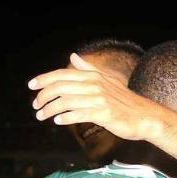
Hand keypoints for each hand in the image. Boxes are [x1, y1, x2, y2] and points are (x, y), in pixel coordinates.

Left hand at [28, 53, 165, 140]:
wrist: (145, 116)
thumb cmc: (124, 101)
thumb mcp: (106, 80)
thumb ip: (88, 69)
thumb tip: (73, 56)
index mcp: (93, 76)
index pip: (63, 74)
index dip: (44, 78)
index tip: (31, 85)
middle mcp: (95, 84)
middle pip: (61, 87)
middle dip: (44, 96)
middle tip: (35, 106)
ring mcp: (99, 99)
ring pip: (66, 101)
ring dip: (50, 109)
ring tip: (41, 116)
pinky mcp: (104, 113)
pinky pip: (79, 114)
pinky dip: (66, 117)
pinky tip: (58, 121)